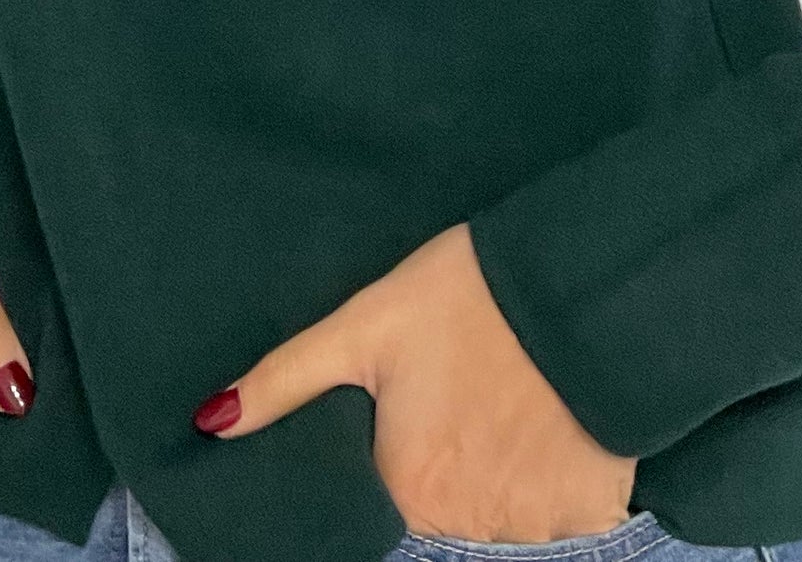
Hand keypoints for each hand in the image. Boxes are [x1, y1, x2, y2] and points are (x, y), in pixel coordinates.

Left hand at [191, 221, 636, 542]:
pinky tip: (550, 420)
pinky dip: (554, 478)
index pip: (384, 497)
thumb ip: (287, 379)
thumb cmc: (469, 291)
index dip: (397, 453)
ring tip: (509, 397)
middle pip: (442, 509)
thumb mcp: (367, 322)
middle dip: (447, 463)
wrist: (582, 277)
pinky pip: (560, 513)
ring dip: (500, 471)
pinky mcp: (592, 511)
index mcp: (408, 487)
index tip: (415, 412)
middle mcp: (467, 524)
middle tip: (464, 392)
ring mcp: (534, 524)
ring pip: (499, 511)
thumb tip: (209, 424)